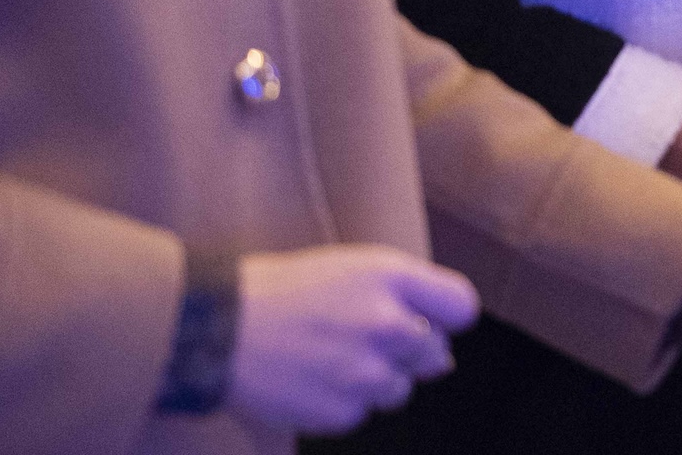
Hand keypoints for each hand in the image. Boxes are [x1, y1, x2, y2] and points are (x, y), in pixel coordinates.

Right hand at [229, 246, 477, 433]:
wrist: (219, 327)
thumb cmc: (286, 291)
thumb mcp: (351, 268)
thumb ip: (408, 298)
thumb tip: (444, 358)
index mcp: (390, 277)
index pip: (462, 307)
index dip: (444, 316)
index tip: (426, 319)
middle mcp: (386, 323)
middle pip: (435, 353)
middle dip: (406, 350)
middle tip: (355, 336)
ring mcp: (364, 372)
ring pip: (400, 389)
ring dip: (374, 378)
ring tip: (329, 356)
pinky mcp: (342, 410)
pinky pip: (362, 413)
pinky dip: (343, 401)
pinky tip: (312, 378)